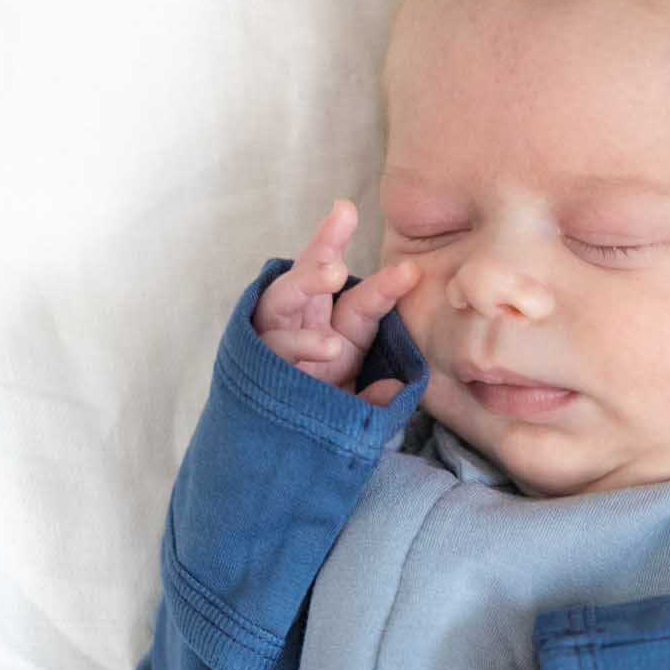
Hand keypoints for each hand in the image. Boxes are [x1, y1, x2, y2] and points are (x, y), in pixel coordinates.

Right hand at [252, 198, 421, 406]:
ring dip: (307, 282)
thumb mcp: (355, 411)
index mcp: (339, 334)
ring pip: (283, 299)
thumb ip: (375, 401)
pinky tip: (327, 345)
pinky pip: (275, 345)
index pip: (360, 302)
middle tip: (346, 221)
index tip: (411, 271)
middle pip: (311, 277)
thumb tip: (395, 389)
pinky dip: (300, 343)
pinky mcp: (259, 362)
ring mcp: (278, 342)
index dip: (385, 287)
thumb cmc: (321, 420)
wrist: (275, 449)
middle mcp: (306, 328)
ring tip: (335, 274)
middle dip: (326, 246)